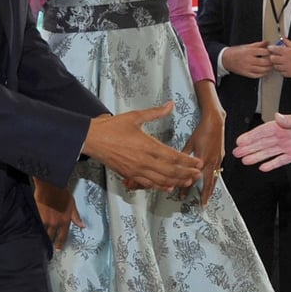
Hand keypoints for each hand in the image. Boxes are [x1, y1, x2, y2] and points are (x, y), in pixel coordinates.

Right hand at [34, 178, 83, 249]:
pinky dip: (34, 229)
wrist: (51, 185)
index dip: (60, 244)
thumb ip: (76, 217)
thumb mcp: (73, 205)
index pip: (63, 236)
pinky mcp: (38, 216)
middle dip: (49, 243)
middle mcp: (56, 223)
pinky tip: (31, 232)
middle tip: (46, 248)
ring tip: (37, 241)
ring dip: (41, 237)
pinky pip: (36, 226)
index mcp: (65, 220)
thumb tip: (83, 226)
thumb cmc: (62, 192)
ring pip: (42, 233)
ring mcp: (46, 220)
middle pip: (51, 237)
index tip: (58, 249)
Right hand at [83, 103, 202, 189]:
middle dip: (187, 173)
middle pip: (171, 171)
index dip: (188, 161)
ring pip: (161, 180)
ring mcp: (136, 170)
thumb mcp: (135, 116)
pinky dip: (160, 186)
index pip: (173, 157)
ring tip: (189, 181)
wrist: (91, 139)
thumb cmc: (112, 127)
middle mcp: (144, 161)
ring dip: (177, 181)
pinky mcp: (130, 175)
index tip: (198, 162)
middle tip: (199, 174)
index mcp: (147, 146)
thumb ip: (155, 113)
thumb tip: (171, 104)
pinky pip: (148, 184)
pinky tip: (169, 187)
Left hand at [183, 108, 224, 206]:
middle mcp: (212, 162)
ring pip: (215, 179)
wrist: (215, 122)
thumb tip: (175, 165)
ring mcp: (218, 160)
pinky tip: (212, 183)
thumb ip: (183, 156)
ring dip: (211, 189)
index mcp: (202, 159)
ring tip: (208, 198)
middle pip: (208, 183)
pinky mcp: (221, 156)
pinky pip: (218, 172)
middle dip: (205, 195)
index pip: (193, 178)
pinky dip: (215, 180)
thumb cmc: (201, 131)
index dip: (187, 188)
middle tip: (202, 205)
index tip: (181, 196)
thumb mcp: (190, 143)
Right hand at [223, 41, 274, 78]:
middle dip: (272, 62)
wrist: (226, 59)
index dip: (270, 52)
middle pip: (265, 62)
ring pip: (262, 70)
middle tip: (275, 60)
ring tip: (271, 66)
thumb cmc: (237, 52)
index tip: (273, 52)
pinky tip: (265, 72)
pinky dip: (263, 74)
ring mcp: (247, 67)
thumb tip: (268, 42)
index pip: (264, 52)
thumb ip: (258, 44)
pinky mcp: (246, 73)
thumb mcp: (247, 46)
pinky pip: (257, 75)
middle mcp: (249, 60)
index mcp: (250, 51)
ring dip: (269, 69)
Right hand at [233, 112, 290, 171]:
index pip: (262, 132)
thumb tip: (278, 117)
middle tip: (237, 153)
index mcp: (282, 126)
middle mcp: (283, 136)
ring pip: (268, 152)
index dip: (250, 137)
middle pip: (262, 143)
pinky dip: (271, 164)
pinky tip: (263, 167)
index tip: (240, 141)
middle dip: (249, 148)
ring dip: (256, 156)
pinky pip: (280, 160)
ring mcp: (288, 146)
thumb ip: (289, 120)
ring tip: (245, 161)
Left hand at [267, 38, 290, 77]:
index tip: (270, 48)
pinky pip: (280, 73)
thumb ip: (287, 42)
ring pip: (275, 67)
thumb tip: (283, 38)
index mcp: (287, 52)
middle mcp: (285, 60)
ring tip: (279, 62)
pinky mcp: (289, 73)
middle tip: (274, 56)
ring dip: (275, 64)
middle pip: (272, 59)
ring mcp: (287, 67)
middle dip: (272, 57)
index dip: (270, 48)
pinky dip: (280, 70)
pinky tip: (283, 67)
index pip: (273, 49)